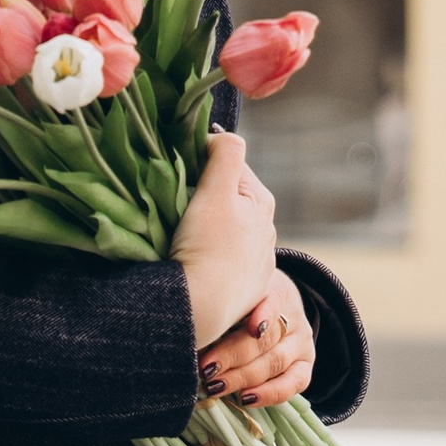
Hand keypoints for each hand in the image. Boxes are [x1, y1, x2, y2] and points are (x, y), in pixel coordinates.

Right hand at [174, 126, 278, 350]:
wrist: (200, 310)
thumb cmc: (206, 247)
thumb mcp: (216, 191)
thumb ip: (225, 153)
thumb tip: (222, 135)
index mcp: (262, 202)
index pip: (231, 164)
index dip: (203, 162)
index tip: (178, 175)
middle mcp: (268, 232)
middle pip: (229, 199)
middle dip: (206, 197)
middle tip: (177, 208)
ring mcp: (259, 264)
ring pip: (228, 232)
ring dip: (209, 229)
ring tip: (186, 239)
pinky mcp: (247, 291)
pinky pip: (225, 263)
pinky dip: (212, 258)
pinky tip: (197, 264)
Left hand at [199, 267, 315, 410]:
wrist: (271, 310)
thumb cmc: (242, 303)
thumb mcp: (233, 296)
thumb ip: (221, 307)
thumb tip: (192, 329)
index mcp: (278, 290)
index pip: (272, 302)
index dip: (261, 315)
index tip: (249, 328)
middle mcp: (294, 316)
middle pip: (266, 339)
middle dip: (232, 356)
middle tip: (205, 368)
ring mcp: (302, 343)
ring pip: (275, 363)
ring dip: (242, 378)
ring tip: (215, 386)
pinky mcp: (305, 366)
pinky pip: (293, 384)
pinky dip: (270, 394)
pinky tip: (246, 398)